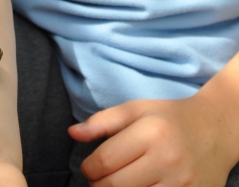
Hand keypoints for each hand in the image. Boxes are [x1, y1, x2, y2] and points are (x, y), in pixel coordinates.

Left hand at [68, 93, 236, 186]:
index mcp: (151, 132)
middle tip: (99, 179)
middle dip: (98, 186)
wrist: (215, 130)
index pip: (105, 161)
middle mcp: (168, 159)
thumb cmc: (169, 118)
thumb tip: (72, 133)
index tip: (89, 167)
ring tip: (116, 184)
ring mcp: (182, 183)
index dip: (89, 168)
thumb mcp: (136, 109)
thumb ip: (102, 121)